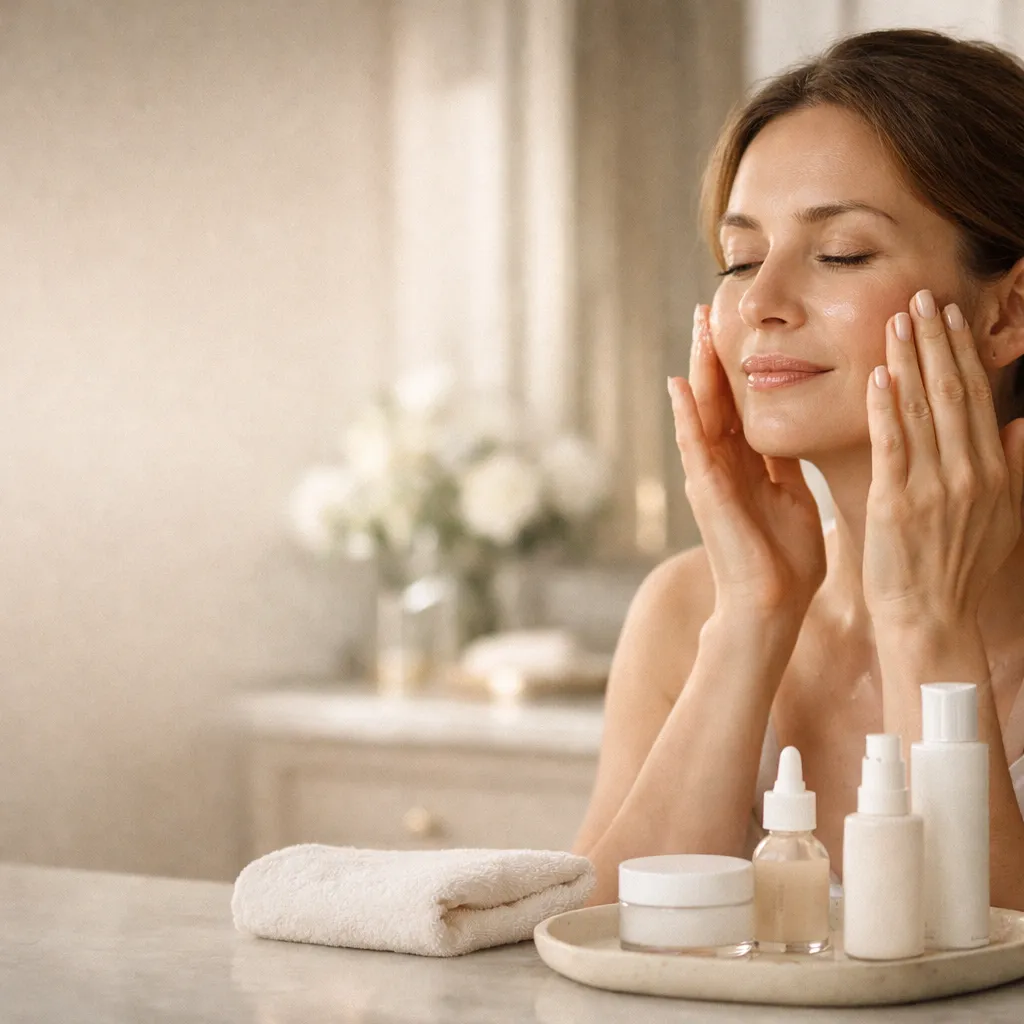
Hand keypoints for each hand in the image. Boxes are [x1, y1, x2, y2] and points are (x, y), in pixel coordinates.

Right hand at [669, 305, 826, 616]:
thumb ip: (785, 463)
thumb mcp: (792, 495)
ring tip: (695, 330)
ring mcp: (710, 478)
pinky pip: (694, 448)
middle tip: (708, 308)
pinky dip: (686, 418)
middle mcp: (723, 465)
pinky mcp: (707, 494)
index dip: (738, 364)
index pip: (739, 402)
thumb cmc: (785, 558)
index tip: (738, 325)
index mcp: (747, 463)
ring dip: (697, 371)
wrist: (772, 604)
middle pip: (715, 397)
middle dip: (712, 354)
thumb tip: (795, 431)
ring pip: (701, 413)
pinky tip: (680, 387)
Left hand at [864, 289, 1023, 628]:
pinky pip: (892, 446)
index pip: (976, 398)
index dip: (962, 353)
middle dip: (937, 341)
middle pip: (952, 393)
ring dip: (910, 361)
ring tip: (898, 320)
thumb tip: (1022, 424)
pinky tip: (879, 376)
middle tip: (921, 297)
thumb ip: (1016, 468)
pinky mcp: (896, 504)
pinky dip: (886, 409)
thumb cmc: (960, 569)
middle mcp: (969, 473)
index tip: (950, 316)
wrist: (933, 618)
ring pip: (922, 410)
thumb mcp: (1004, 518)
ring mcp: (933, 487)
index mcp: (994, 471)